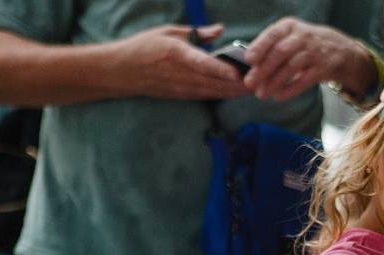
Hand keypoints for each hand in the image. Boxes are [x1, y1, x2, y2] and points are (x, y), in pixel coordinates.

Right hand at [112, 24, 249, 99]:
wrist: (122, 72)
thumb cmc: (145, 47)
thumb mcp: (169, 32)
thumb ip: (198, 33)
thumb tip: (220, 30)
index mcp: (177, 53)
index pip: (202, 64)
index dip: (221, 70)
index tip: (238, 73)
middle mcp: (181, 74)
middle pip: (215, 82)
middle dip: (239, 84)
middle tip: (261, 80)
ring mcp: (182, 88)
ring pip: (215, 92)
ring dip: (235, 91)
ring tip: (256, 87)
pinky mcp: (183, 96)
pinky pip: (208, 96)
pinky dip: (225, 94)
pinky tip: (239, 93)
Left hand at [243, 17, 374, 101]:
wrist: (341, 50)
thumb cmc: (306, 45)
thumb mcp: (291, 37)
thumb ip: (272, 48)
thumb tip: (251, 67)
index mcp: (290, 27)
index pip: (273, 35)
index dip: (260, 47)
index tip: (248, 60)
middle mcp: (303, 37)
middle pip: (280, 52)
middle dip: (263, 69)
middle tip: (250, 83)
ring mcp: (315, 52)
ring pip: (291, 68)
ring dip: (274, 82)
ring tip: (261, 94)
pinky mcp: (323, 68)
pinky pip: (304, 81)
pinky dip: (290, 90)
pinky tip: (278, 97)